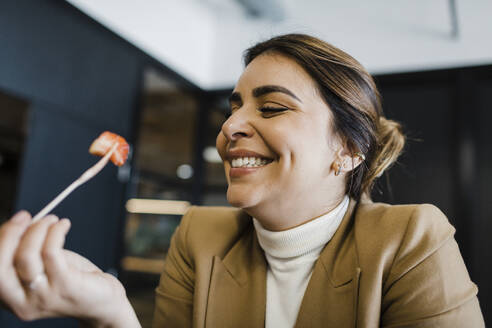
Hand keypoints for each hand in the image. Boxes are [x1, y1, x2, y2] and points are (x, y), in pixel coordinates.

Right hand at [0, 211, 140, 326]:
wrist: (103, 299)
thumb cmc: (71, 279)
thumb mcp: (43, 267)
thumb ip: (28, 252)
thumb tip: (21, 223)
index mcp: (11, 298)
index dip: (1, 240)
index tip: (17, 220)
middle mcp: (22, 303)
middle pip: (0, 267)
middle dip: (10, 235)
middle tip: (27, 217)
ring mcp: (44, 297)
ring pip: (26, 257)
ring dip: (37, 230)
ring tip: (52, 220)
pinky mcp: (66, 287)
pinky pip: (51, 253)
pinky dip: (55, 232)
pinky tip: (63, 225)